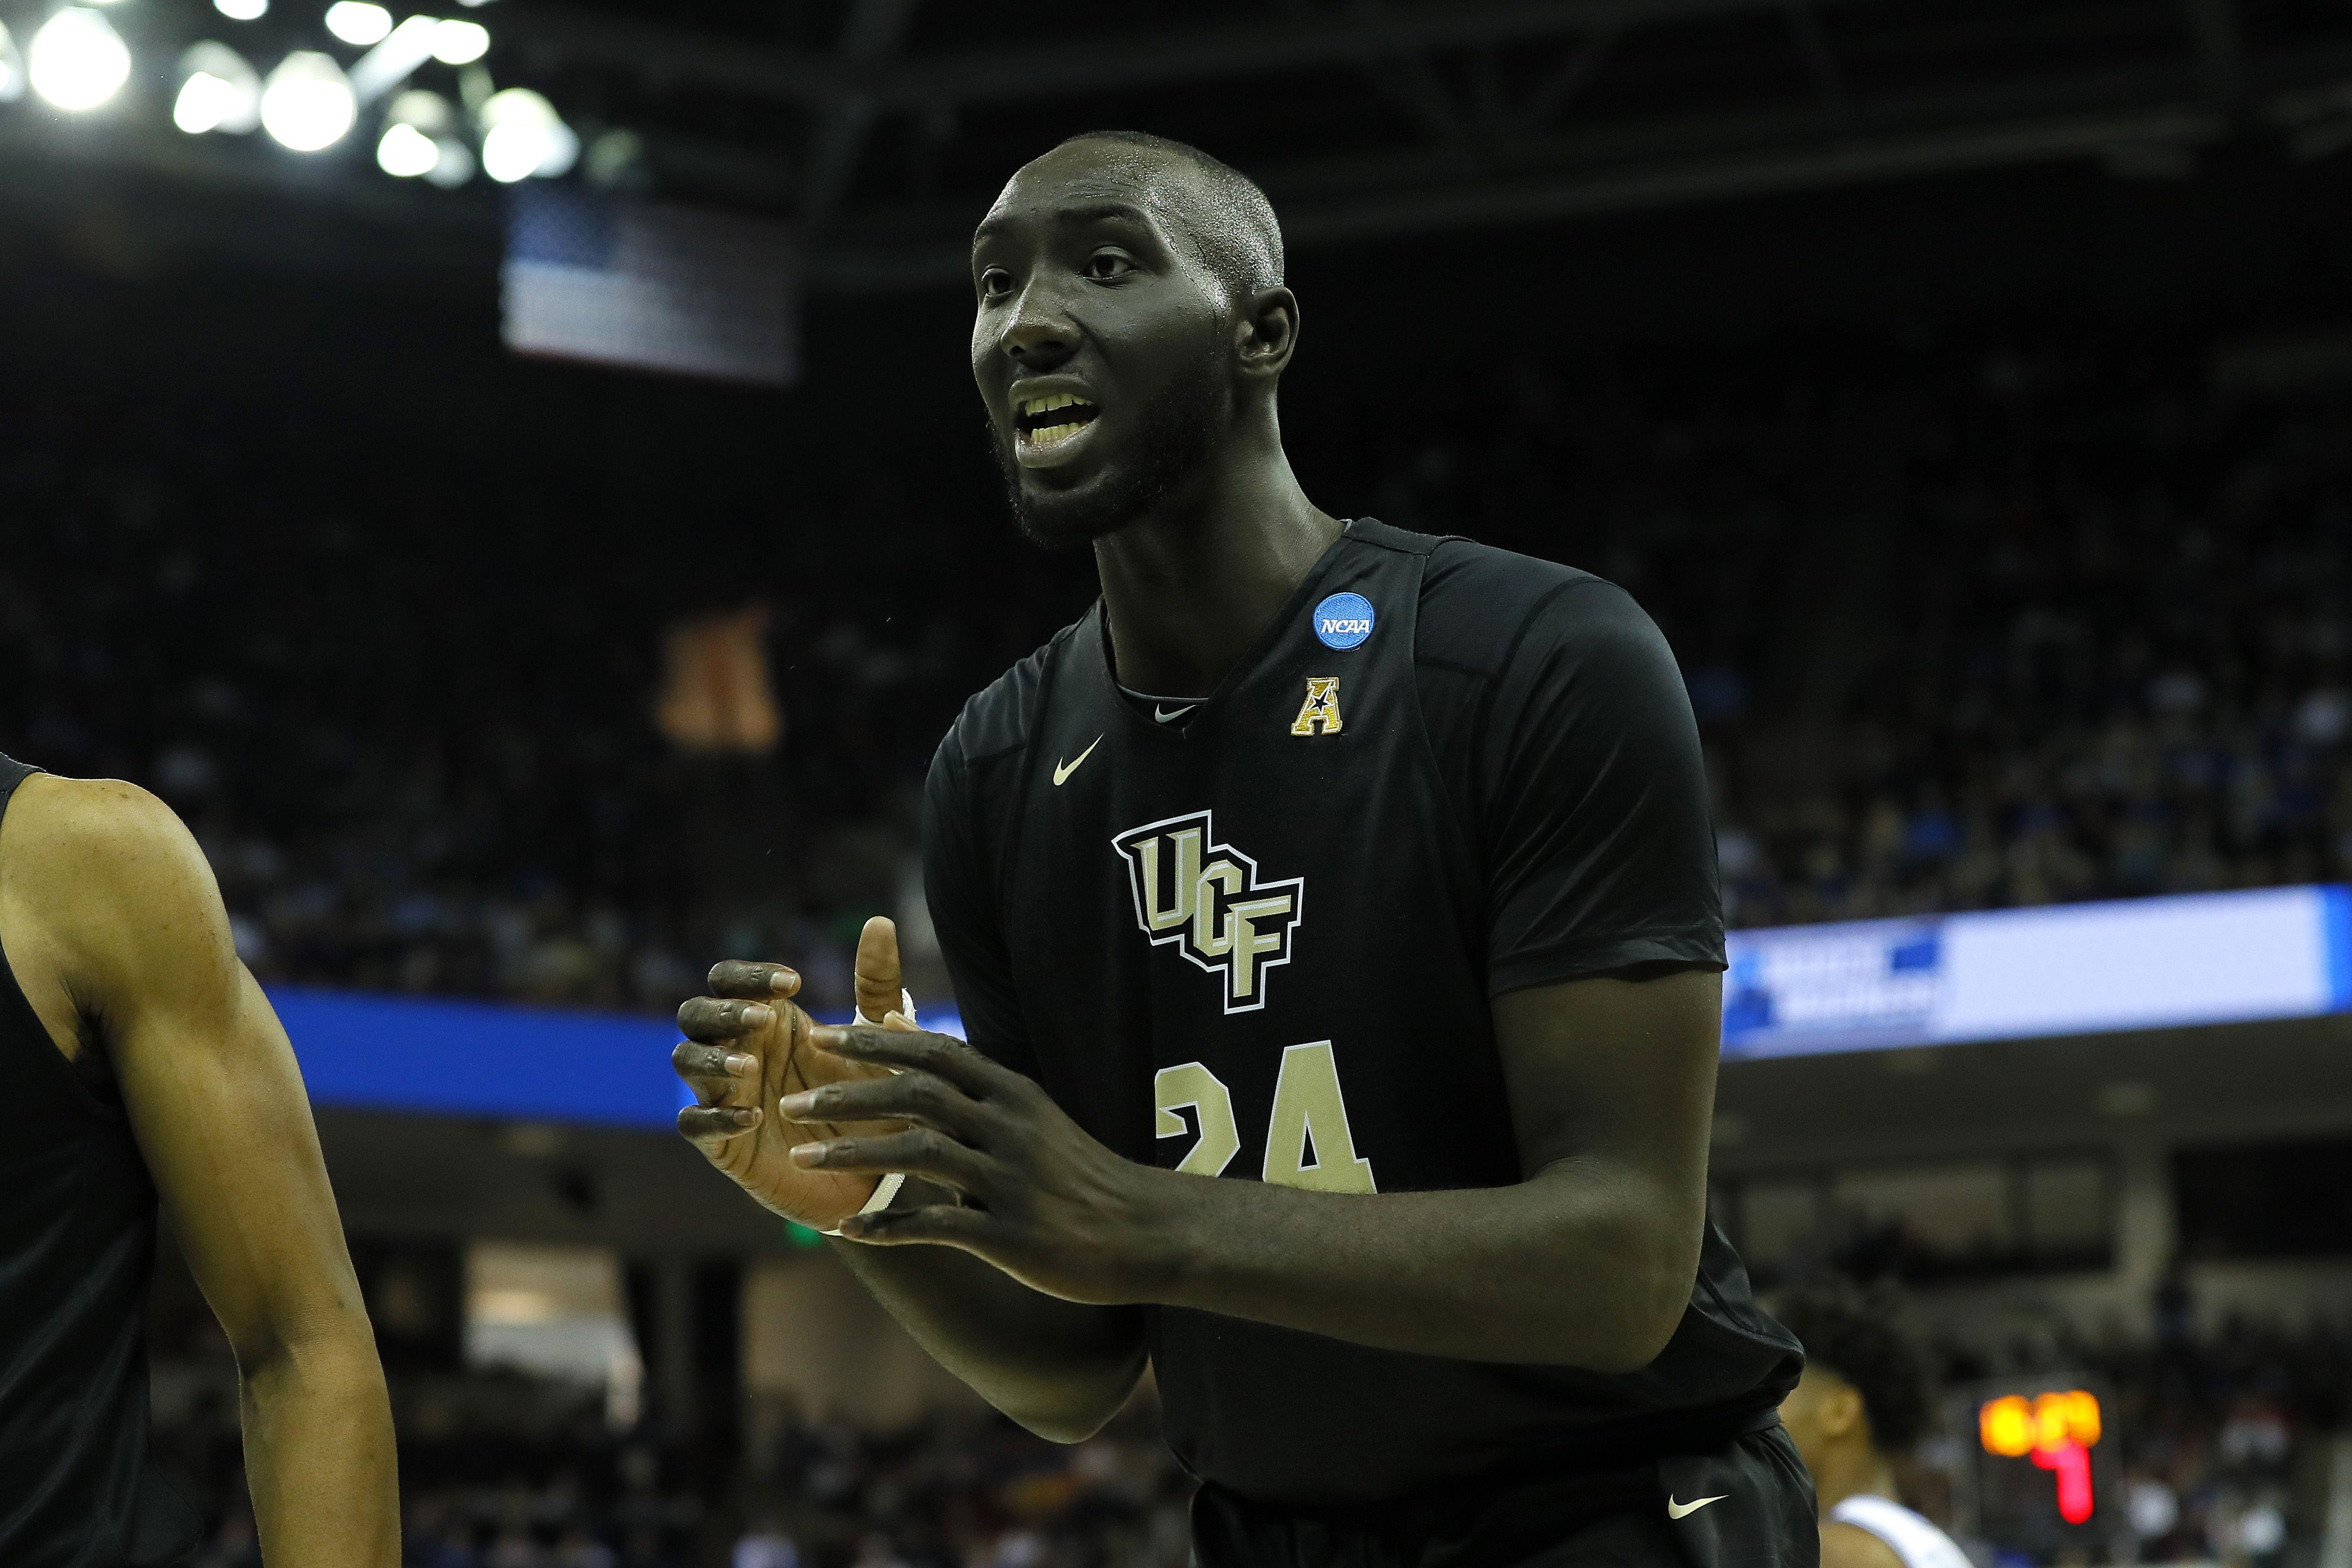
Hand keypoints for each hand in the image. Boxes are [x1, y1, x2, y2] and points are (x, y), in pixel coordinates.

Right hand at [672, 919, 911, 1230]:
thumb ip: (876, 983)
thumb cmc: (866, 1096)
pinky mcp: (721, 1140)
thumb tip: (880, 921)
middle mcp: (736, 1048)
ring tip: (749, 1066)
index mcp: (766, 1019)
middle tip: (763, 1018)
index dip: (750, 975)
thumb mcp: (877, 1040)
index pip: (730, 979)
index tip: (793, 984)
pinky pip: (694, 1122)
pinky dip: (716, 1116)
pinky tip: (752, 1115)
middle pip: (695, 1011)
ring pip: (684, 1059)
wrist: (870, 1170)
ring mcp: (723, 1093)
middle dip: (722, 1009)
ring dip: (710, 1057)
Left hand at [776, 1022, 1178, 1304]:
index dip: (875, 1042)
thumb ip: (972, 1080)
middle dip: (850, 1095)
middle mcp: (1009, 1127)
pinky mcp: (1009, 1234)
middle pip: (918, 1094)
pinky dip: (887, 1225)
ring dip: (855, 1154)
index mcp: (1013, 1093)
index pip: (935, 1051)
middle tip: (793, 1101)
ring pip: (918, 1153)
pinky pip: (935, 1224)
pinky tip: (849, 1229)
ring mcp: (1009, 1180)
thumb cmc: (1078, 1172)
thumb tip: (905, 1027)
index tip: (822, 1035)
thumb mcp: (1032, 1112)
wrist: (1143, 1231)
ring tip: (804, 1159)